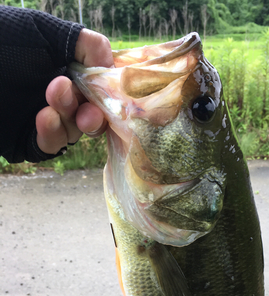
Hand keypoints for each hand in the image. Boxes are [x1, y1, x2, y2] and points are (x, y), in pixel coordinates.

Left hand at [36, 29, 112, 155]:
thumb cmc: (1, 40)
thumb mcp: (43, 30)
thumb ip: (83, 43)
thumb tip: (111, 64)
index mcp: (66, 72)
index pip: (99, 91)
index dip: (108, 96)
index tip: (109, 92)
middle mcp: (58, 99)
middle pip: (90, 117)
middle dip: (92, 113)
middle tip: (88, 111)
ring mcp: (41, 121)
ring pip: (72, 132)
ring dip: (69, 118)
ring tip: (53, 99)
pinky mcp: (25, 140)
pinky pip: (48, 146)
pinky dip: (51, 134)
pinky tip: (45, 117)